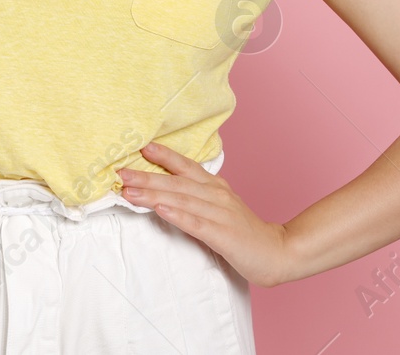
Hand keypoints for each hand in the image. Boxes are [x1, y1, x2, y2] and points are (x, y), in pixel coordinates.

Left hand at [117, 141, 292, 287]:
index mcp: (215, 187)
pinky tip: (160, 209)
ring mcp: (220, 214)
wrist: (279, 252)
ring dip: (153, 194)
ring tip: (129, 190)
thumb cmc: (244, 232)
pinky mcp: (223, 235)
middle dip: (146, 177)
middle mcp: (216, 195)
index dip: (163, 156)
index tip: (140, 147)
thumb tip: (166, 192)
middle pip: (176, 183)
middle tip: (120, 172)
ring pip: (181, 200)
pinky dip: (177, 215)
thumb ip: (198, 197)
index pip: (185, 166)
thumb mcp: (220, 207)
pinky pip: (196, 223)